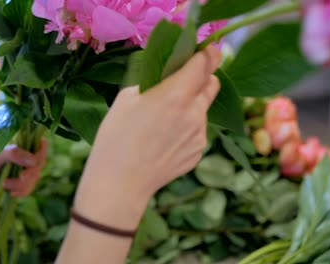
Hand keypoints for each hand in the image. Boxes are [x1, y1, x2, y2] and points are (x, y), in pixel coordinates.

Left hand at [0, 140, 47, 196]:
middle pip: (38, 164)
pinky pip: (27, 189)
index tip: (36, 160)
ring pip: (34, 178)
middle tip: (22, 177)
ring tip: (6, 185)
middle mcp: (20, 156)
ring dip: (22, 184)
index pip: (38, 145)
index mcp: (17, 144)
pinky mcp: (14, 184)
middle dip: (31, 172)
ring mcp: (18, 171)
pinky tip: (11, 193)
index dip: (41, 152)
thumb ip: (16, 154)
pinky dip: (21, 192)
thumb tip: (35, 161)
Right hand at [74, 45, 220, 229]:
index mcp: (176, 94)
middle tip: (185, 80)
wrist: (121, 183)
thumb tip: (164, 81)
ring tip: (165, 121)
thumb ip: (152, 83)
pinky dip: (187, 129)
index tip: (204, 50)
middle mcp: (195, 113)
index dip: (207, 53)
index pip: (205, 63)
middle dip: (203, 77)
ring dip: (192, 106)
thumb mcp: (126, 99)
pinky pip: (198, 132)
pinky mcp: (198, 153)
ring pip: (203, 110)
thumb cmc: (116, 137)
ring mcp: (200, 135)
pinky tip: (165, 141)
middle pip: (213, 84)